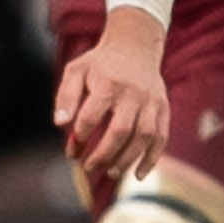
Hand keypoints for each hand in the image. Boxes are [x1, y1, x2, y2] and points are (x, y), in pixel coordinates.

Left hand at [54, 6, 168, 183]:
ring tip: (110, 172)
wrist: (135, 47)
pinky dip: (152, 159)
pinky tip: (138, 175)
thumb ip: (66, 96)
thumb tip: (60, 124)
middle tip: (89, 168)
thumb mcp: (76, 71)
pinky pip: (161, 137)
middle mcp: (133, 93)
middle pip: (121, 130)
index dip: (79, 138)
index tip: (72, 151)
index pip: (91, 116)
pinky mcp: (163, 108)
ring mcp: (151, 102)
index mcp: (108, 83)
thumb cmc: (100, 64)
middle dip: (103, 154)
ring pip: (144, 136)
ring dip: (127, 159)